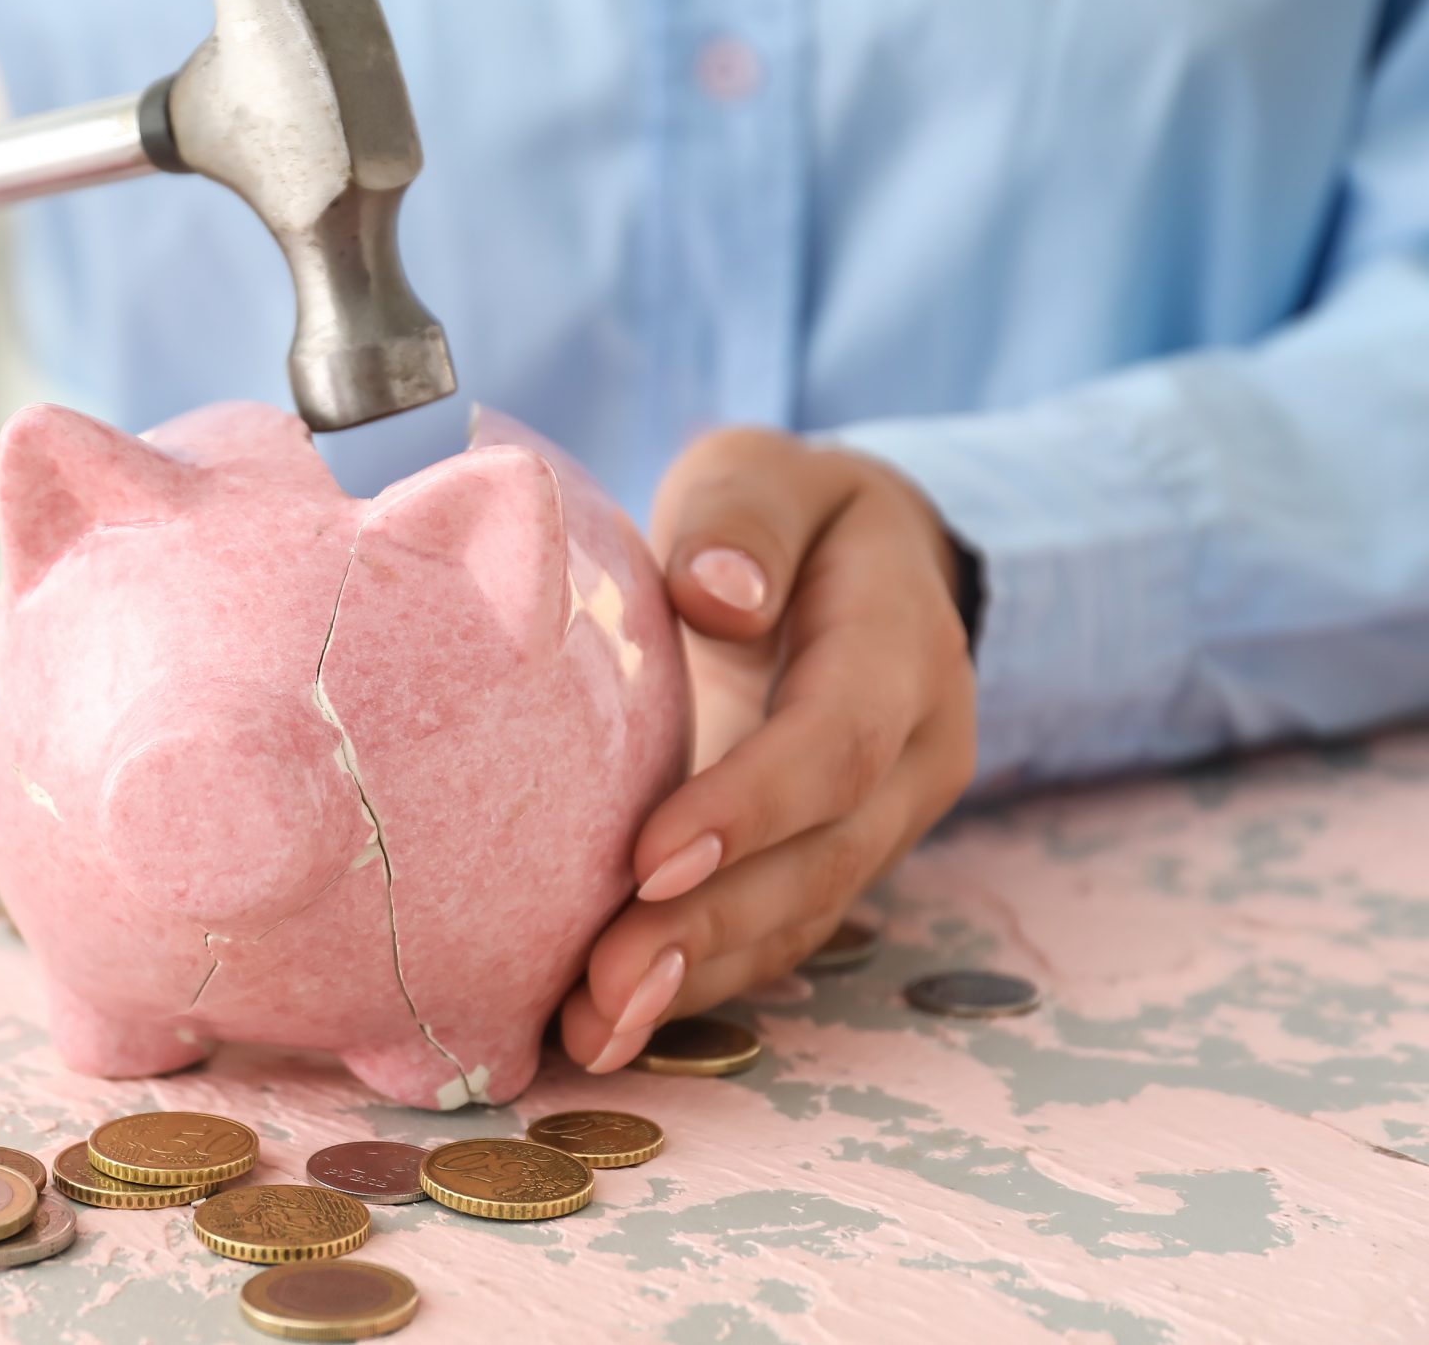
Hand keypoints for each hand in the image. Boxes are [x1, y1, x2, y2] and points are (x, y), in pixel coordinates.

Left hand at [561, 427, 977, 1072]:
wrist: (861, 564)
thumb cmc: (787, 516)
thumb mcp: (767, 476)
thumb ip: (743, 520)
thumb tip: (717, 592)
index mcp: (903, 648)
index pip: (839, 740)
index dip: (752, 805)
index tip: (647, 858)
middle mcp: (914, 755)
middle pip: (822, 859)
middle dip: (710, 928)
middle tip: (602, 985)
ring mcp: (880, 824)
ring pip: (800, 918)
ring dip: (695, 982)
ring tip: (594, 1032)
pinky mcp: (830, 865)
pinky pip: (773, 937)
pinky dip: (694, 985)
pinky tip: (607, 1028)